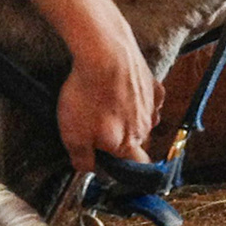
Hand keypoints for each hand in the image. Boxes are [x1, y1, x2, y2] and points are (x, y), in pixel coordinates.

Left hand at [56, 22, 161, 173]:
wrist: (104, 54)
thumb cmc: (88, 95)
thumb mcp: (73, 135)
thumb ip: (83, 158)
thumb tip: (89, 169)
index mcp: (127, 144)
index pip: (137, 168)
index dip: (125, 171)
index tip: (111, 167)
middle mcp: (145, 127)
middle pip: (137, 143)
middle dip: (122, 142)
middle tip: (98, 131)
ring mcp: (151, 105)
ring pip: (144, 121)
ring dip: (131, 120)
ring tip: (109, 107)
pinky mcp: (152, 84)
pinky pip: (150, 99)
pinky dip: (140, 99)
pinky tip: (126, 92)